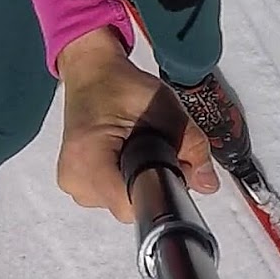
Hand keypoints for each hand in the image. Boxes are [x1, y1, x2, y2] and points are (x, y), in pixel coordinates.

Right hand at [55, 28, 218, 222]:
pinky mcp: (75, 183)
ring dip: (138, 181)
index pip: (132, 204)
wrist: (91, 73)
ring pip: (121, 203)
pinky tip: (126, 156)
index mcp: (88, 158)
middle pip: (129, 206)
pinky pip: (110, 195)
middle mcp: (73, 178)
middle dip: (152, 183)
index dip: (161, 191)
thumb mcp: (164, 107)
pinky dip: (125, 179)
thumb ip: (191, 145)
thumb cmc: (120, 85)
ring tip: (137, 147)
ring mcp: (71, 184)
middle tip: (156, 147)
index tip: (173, 170)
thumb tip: (208, 182)